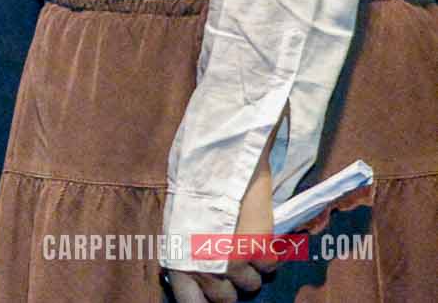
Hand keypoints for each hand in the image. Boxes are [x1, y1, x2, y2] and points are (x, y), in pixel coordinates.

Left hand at [164, 133, 283, 301]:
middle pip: (227, 300)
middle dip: (230, 286)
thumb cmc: (194, 189)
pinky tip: (257, 235)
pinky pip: (270, 267)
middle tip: (230, 265)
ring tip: (243, 244)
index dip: (203, 302)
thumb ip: (186, 254)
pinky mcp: (259, 248)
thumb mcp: (180, 224)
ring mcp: (235, 260)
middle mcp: (206, 267)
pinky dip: (268, 255)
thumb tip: (193, 278)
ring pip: (252, 285)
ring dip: (251, 270)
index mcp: (180, 260)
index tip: (210, 295)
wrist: (220, 161)